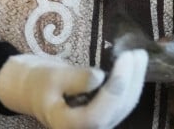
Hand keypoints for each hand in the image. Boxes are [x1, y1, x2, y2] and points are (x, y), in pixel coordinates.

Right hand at [0, 50, 147, 128]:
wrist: (33, 90)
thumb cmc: (39, 82)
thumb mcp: (52, 76)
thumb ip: (75, 79)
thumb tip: (101, 77)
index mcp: (68, 126)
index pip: (97, 115)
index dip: (115, 89)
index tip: (125, 59)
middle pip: (115, 111)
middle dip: (131, 81)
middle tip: (137, 52)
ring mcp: (97, 124)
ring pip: (123, 107)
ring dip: (135, 81)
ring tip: (140, 55)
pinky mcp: (104, 115)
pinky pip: (122, 102)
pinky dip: (131, 84)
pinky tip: (135, 65)